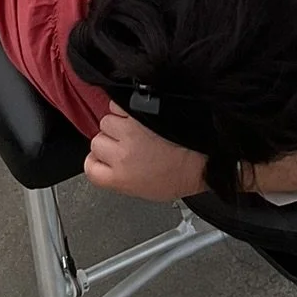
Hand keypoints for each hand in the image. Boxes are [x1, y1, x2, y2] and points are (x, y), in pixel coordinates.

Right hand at [84, 104, 206, 202]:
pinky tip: (139, 116)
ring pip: (107, 122)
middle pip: (97, 141)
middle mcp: (121, 155)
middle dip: (111, 140)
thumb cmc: (183, 173)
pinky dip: (125, 108)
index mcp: (121, 178)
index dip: (97, 160)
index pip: (90, 167)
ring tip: (138, 128)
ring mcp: (129, 131)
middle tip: (129, 142)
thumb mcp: (146, 190)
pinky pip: (117, 106)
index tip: (103, 157)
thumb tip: (112, 167)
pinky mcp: (138, 113)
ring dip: (119, 123)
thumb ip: (122, 178)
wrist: (205, 156)